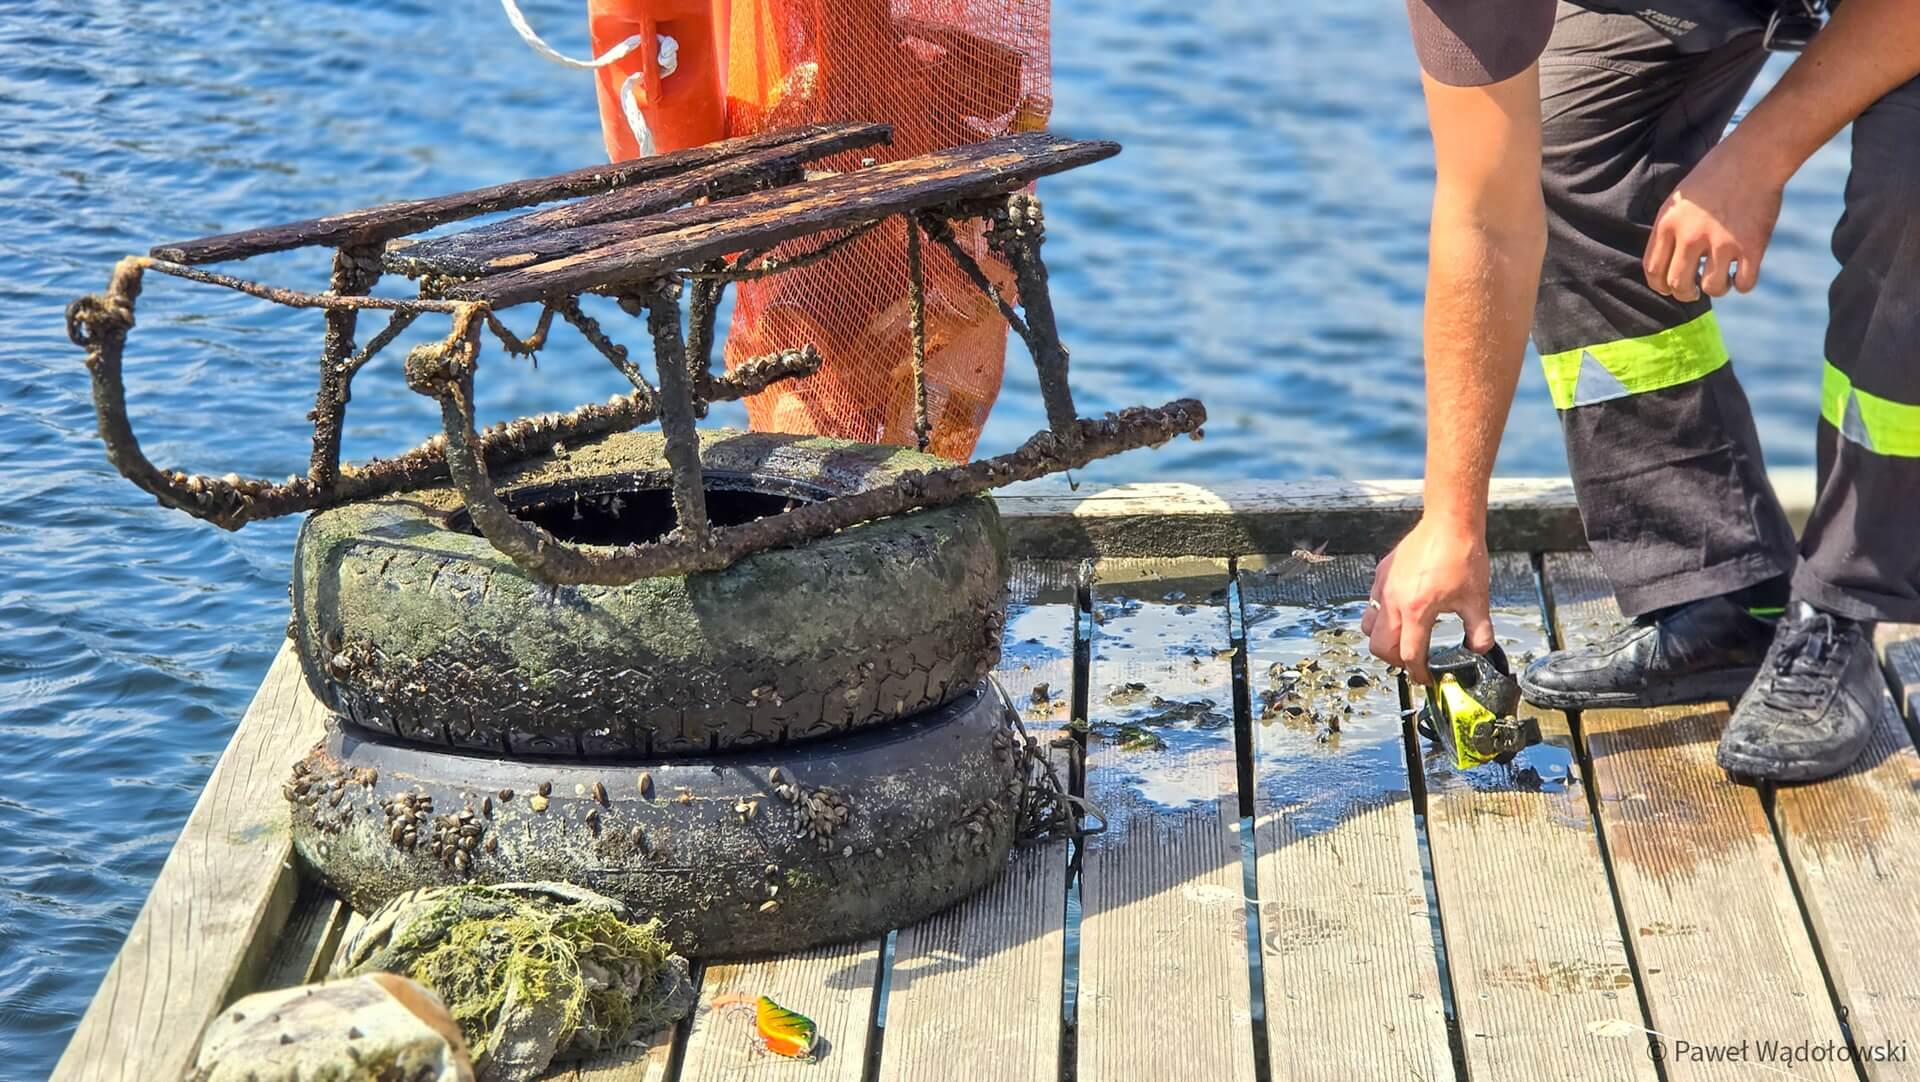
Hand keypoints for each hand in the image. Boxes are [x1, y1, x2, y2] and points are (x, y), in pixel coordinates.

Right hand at [1363, 515, 1494, 684]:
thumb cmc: (1462, 555)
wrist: (1449, 523)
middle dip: (1396, 661)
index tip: (1426, 677)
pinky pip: (1372, 603)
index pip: (1410, 655)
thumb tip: (1480, 650)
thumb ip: (1479, 632)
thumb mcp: (1478, 600)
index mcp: (1417, 610)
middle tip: (1413, 661)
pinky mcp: (1382, 574)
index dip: (1418, 673)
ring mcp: (1383, 587)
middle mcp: (1394, 601)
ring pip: (1368, 627)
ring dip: (1383, 639)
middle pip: (1380, 647)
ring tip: (1402, 639)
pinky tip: (1402, 611)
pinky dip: (1382, 615)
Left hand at [1643, 138, 1784, 301]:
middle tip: (1693, 291)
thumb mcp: (1679, 198)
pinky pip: (1744, 284)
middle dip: (1685, 293)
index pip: (1653, 269)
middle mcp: (1690, 237)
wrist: (1753, 157)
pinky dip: (1742, 284)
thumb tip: (1667, 263)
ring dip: (1716, 288)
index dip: (1659, 285)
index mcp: (1669, 224)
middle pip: (1678, 284)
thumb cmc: (1715, 174)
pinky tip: (1742, 274)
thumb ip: (1671, 228)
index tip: (1668, 288)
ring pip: (1712, 288)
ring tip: (1721, 278)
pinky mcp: (1751, 246)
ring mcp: (1721, 243)